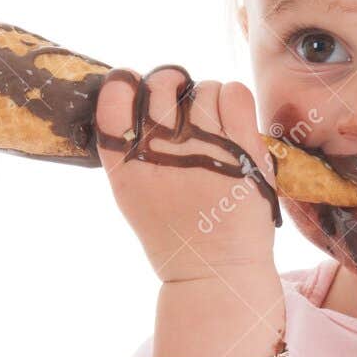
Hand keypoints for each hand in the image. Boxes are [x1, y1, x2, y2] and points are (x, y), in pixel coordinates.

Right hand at [95, 64, 281, 283]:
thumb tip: (140, 97)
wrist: (216, 272)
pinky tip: (231, 121)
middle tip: (180, 105)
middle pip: (160, 84)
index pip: (113, 96)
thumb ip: (130, 150)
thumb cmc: (176, 234)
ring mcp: (204, 148)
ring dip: (206, 99)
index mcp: (126, 165)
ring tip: (211, 128)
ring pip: (202, 88)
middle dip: (169, 85)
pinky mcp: (243, 150)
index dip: (125, 84)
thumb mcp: (133, 195)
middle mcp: (161, 152)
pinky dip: (232, 98)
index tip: (137, 91)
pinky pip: (234, 92)